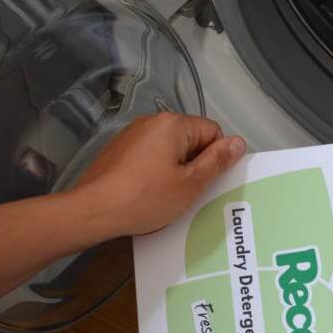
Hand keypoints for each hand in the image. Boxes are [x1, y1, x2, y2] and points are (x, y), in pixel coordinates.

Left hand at [71, 113, 245, 238]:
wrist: (93, 210)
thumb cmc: (144, 198)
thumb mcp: (190, 184)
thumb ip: (217, 161)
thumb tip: (238, 142)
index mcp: (173, 124)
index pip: (212, 132)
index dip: (214, 159)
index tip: (204, 182)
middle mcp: (151, 122)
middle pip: (189, 139)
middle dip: (193, 165)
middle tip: (186, 193)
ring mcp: (132, 134)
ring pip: (168, 150)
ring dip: (173, 170)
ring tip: (164, 196)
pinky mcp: (118, 150)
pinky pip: (148, 156)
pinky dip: (153, 172)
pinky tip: (146, 194)